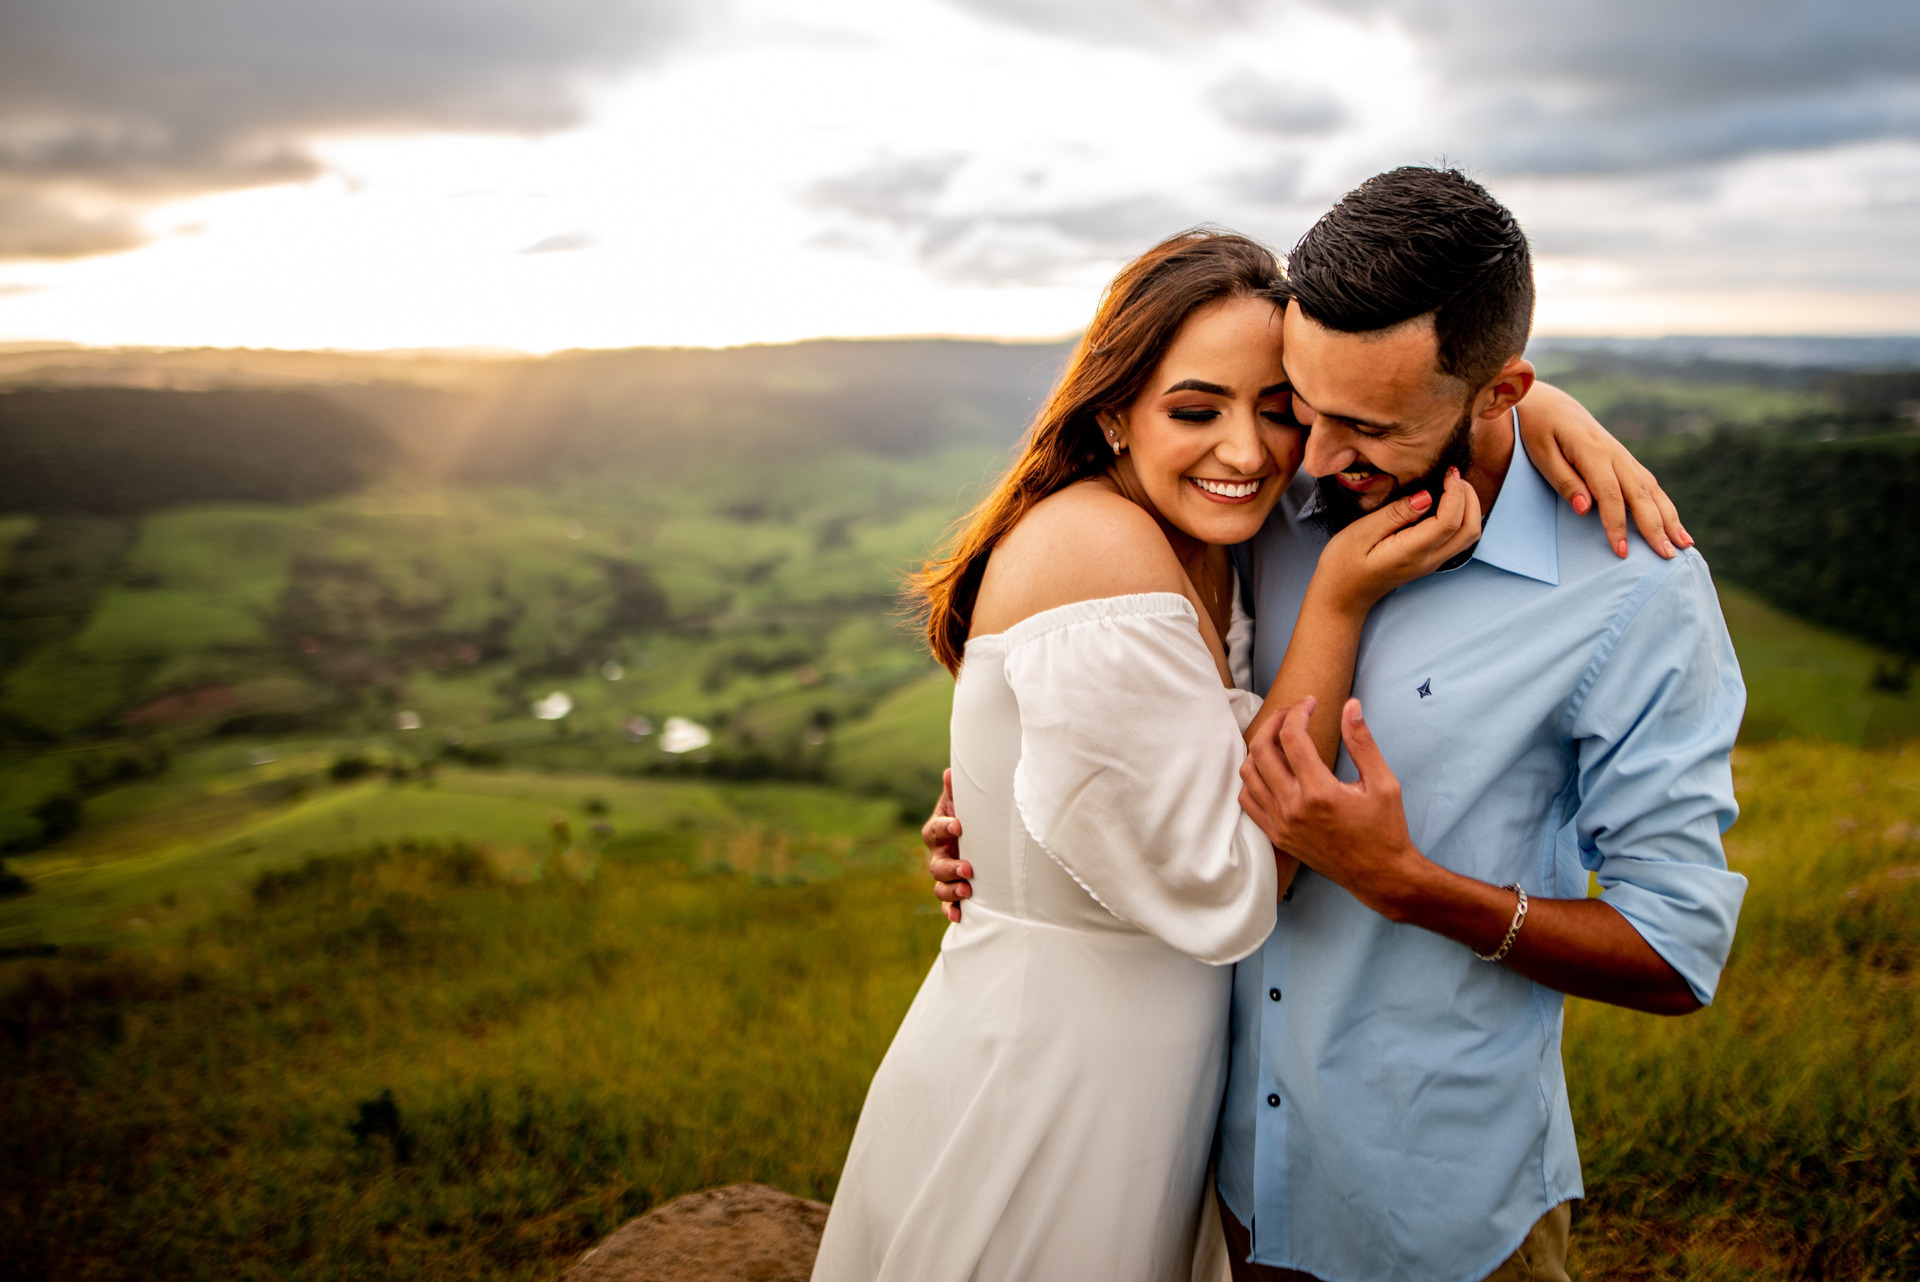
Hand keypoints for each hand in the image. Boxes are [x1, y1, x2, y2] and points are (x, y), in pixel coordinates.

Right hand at [923, 768, 971, 922]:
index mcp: (937, 831)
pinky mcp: (954, 890)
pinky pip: (947, 905)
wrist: (978, 836)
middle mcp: (938, 855)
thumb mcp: (963, 802)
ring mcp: (945, 875)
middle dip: (951, 868)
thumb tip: (950, 772)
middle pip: (936, 865)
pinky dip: (951, 911)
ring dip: (951, 891)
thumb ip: (956, 790)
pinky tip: (960, 917)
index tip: (960, 825)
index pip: (935, 830)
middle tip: (968, 868)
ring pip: (940, 887)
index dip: (945, 828)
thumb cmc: (969, 817)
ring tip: (967, 892)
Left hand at [1238, 696, 1429, 918]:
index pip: (1292, 737)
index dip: (1299, 711)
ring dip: (1260, 748)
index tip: (1311, 703)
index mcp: (1320, 792)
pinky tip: (1271, 769)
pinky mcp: (1277, 836)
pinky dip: (1253, 779)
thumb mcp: (1383, 783)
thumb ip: (1363, 742)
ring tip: (1281, 738)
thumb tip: (1350, 705)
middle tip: (1292, 713)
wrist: (1379, 875)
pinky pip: (1248, 801)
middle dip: (1275, 722)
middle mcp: (1293, 808)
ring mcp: (1281, 824)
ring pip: (1249, 773)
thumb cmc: (1386, 830)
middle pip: (1262, 750)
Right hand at [1313, 468, 1482, 613]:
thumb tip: (1425, 497)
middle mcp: (1429, 560)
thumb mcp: (1361, 533)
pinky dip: (1462, 517)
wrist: (1342, 596)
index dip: (1455, 493)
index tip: (1448, 472)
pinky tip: (1446, 501)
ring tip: (1452, 485)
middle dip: (1469, 498)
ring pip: (1469, 536)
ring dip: (1469, 508)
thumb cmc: (1344, 564)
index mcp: (1412, 552)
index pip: (1450, 521)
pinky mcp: (1430, 561)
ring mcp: (1432, 563)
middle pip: (1469, 530)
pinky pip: (1458, 539)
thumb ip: (1395, 514)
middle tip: (1453, 475)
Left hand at [1519, 382, 1689, 558]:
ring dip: (1670, 518)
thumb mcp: (1541, 454)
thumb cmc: (1539, 432)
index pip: (1610, 495)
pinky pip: (1651, 485)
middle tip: (1668, 556)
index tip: (1621, 553)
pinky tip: (1675, 525)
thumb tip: (1584, 508)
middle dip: (1656, 527)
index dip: (1617, 525)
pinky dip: (1665, 506)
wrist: (1551, 405)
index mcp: (1593, 452)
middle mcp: (1616, 455)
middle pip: (1641, 495)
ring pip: (1653, 490)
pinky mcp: (1626, 461)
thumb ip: (1564, 481)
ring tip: (1685, 544)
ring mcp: (1624, 457)